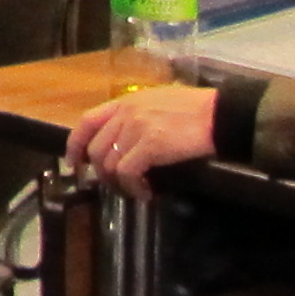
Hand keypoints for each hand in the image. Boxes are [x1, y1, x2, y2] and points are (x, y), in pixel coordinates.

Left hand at [67, 85, 219, 193]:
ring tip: (134, 191)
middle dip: (101, 173)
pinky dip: (133, 187)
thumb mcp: (158, 103)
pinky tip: (146, 193)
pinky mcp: (150, 145)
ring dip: (119, 184)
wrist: (220, 115)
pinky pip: (128, 172)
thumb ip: (137, 115)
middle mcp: (125, 113)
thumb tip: (126, 138)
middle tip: (115, 187)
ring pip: (110, 164)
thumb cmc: (196, 110)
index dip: (75, 144)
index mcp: (125, 102)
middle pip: (96, 149)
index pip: (86, 121)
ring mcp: (136, 128)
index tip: (74, 163)